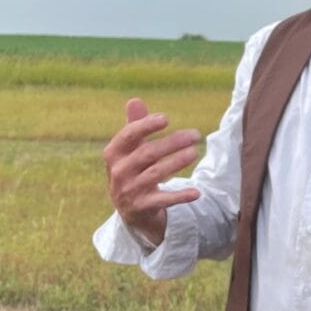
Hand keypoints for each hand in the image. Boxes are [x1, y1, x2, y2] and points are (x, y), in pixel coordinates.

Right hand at [101, 98, 201, 243]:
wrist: (131, 210)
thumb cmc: (133, 171)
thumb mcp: (130, 150)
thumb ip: (135, 126)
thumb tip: (135, 100)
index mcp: (113, 153)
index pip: (128, 135)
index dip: (145, 126)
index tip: (166, 118)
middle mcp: (118, 172)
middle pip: (147, 153)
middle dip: (172, 142)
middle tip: (195, 134)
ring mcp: (129, 191)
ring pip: (156, 174)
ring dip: (177, 162)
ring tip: (195, 152)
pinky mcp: (142, 207)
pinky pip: (163, 200)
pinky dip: (180, 196)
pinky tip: (197, 192)